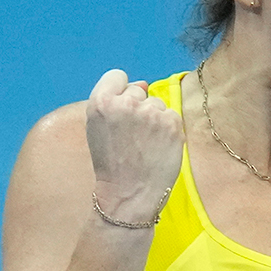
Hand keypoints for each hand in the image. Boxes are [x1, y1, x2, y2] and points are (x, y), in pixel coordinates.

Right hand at [85, 69, 184, 222]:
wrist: (129, 194)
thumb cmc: (112, 163)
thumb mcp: (98, 128)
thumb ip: (115, 101)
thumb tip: (143, 84)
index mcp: (101, 102)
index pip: (117, 76)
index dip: (120, 92)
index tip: (121, 112)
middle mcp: (126, 103)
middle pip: (138, 90)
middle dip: (137, 108)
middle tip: (132, 136)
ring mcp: (151, 113)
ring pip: (157, 103)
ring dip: (154, 119)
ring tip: (145, 144)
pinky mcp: (171, 123)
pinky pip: (172, 116)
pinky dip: (168, 130)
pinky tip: (158, 147)